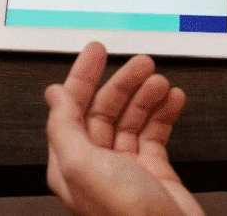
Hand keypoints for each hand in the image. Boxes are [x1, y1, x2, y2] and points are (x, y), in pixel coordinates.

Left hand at [45, 42, 202, 215]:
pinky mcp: (155, 174)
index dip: (82, 77)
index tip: (96, 52)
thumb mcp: (82, 166)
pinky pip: (156, 133)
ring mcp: (127, 169)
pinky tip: (173, 100)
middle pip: (105, 110)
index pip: (72, 109)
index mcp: (70, 163)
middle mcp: (97, 165)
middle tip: (141, 62)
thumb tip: (53, 96)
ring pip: (132, 119)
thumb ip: (64, 128)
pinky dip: (165, 113)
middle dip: (122, 82)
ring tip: (159, 82)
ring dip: (146, 96)